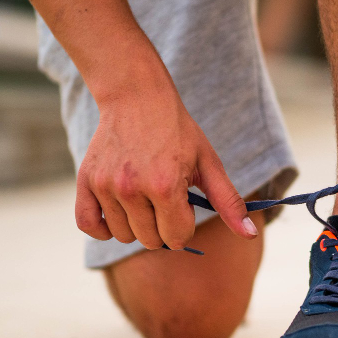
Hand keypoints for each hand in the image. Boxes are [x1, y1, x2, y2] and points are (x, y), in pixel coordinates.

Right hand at [75, 74, 255, 249]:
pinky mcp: (86, 181)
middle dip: (163, 227)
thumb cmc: (178, 132)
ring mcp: (106, 186)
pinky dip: (103, 228)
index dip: (185, 224)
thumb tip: (250, 234)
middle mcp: (132, 189)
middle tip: (164, 198)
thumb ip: (228, 202)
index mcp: (166, 186)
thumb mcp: (209, 164)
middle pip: (150, 241)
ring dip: (136, 224)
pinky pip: (88, 225)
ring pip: (123, 236)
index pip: (177, 237)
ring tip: (144, 196)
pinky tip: (118, 213)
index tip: (184, 201)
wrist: (138, 97)